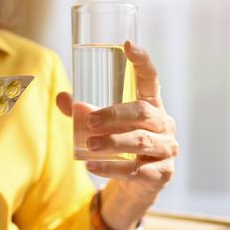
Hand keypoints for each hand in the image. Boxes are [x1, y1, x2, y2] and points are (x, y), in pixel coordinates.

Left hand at [57, 41, 178, 199]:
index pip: (151, 80)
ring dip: (113, 142)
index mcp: (151, 106)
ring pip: (141, 141)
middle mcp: (163, 124)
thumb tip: (62, 97)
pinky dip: (112, 167)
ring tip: (88, 145)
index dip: (142, 62)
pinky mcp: (161, 174)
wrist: (136, 185)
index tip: (130, 45)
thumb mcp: (103, 127)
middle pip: (143, 112)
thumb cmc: (121, 145)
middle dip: (114, 115)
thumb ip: (83, 114)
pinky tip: (93, 166)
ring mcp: (166, 149)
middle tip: (89, 120)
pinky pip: (137, 169)